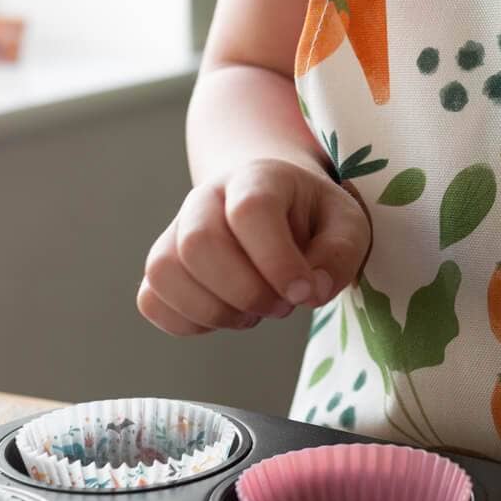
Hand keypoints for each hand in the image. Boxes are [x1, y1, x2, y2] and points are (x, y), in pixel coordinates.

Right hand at [138, 158, 370, 335]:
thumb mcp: (348, 226)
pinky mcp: (162, 268)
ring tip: (255, 311)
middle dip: (246, 291)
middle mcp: (206, 199)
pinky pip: (151, 300)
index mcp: (257, 178)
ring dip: (217, 310)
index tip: (305, 293)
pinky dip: (190, 322)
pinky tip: (227, 315)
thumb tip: (312, 292)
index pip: (250, 211)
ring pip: (165, 272)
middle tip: (283, 305)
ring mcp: (176, 231)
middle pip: (198, 242)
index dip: (277, 261)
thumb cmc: (315, 218)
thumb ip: (339, 254)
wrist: (277, 208)